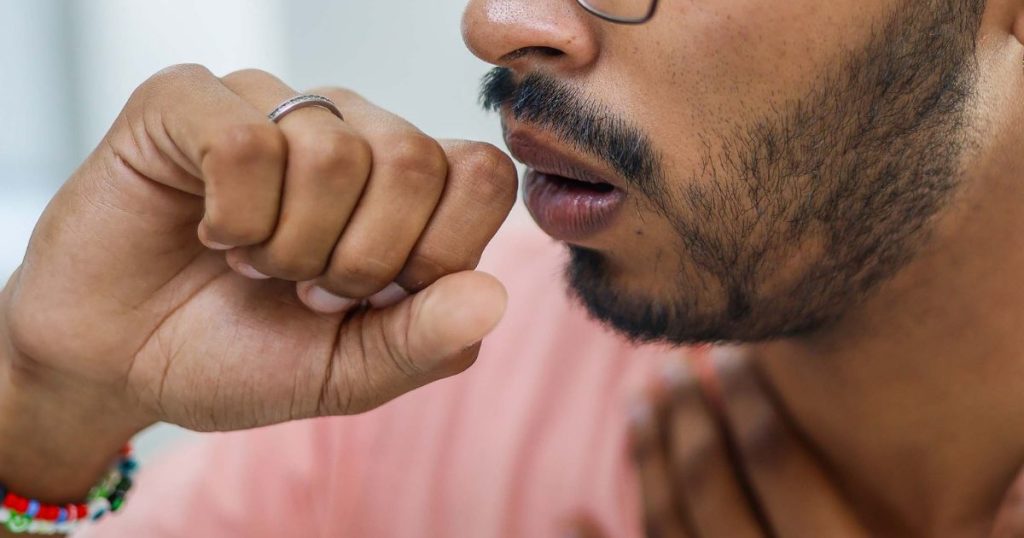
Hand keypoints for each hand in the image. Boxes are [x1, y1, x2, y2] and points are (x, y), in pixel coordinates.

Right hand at [2, 64, 517, 434]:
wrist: (119, 363)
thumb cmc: (238, 355)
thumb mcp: (348, 374)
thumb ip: (426, 341)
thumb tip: (494, 295)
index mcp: (405, 191)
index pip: (483, 175)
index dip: (438, 251)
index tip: (372, 298)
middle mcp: (351, 133)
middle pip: (414, 161)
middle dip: (356, 260)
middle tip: (302, 286)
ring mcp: (274, 108)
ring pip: (333, 152)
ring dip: (287, 245)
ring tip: (252, 262)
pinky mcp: (191, 101)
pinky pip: (247, 142)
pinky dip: (231, 216)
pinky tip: (210, 230)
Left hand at [571, 347, 1023, 537]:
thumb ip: (976, 536)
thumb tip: (1020, 498)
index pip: (781, 471)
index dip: (755, 406)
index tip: (736, 353)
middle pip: (711, 492)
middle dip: (689, 419)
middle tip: (677, 363)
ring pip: (667, 527)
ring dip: (646, 459)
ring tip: (640, 400)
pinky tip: (567, 515)